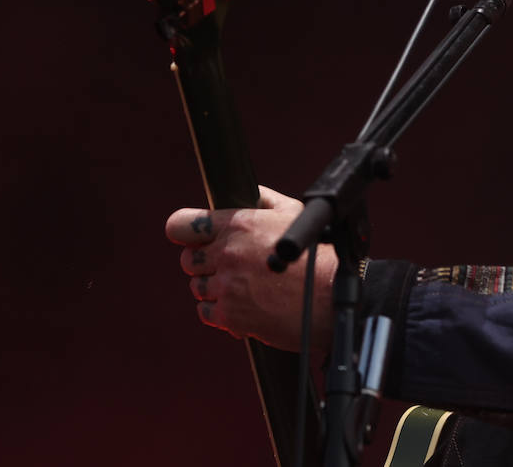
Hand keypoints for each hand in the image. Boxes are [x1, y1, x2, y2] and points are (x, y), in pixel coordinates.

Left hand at [165, 185, 336, 353]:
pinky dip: (220, 311)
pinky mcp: (231, 317)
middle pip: (187, 260)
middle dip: (204, 263)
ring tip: (241, 286)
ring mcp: (226, 287)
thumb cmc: (318, 253)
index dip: (185, 232)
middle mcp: (226, 254)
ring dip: (214, 287)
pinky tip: (242, 305)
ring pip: (197, 287)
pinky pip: (206, 312)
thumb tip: (247, 195)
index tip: (194, 238)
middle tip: (228, 266)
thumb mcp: (293, 212)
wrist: (331, 297)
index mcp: (238, 225)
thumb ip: (263, 199)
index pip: (180, 226)